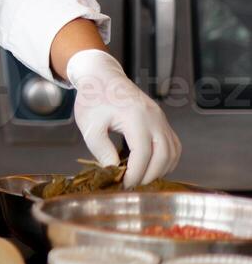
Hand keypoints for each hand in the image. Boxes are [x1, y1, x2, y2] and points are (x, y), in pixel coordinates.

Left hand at [67, 50, 181, 187]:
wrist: (102, 77)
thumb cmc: (94, 99)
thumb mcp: (89, 125)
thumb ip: (101, 149)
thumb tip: (113, 170)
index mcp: (136, 117)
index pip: (143, 153)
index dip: (136, 173)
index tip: (125, 184)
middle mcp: (154, 118)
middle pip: (164, 155)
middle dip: (150, 175)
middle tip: (132, 185)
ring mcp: (161, 119)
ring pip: (173, 152)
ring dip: (160, 169)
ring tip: (140, 178)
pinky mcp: (162, 121)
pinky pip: (174, 145)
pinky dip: (167, 160)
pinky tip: (151, 167)